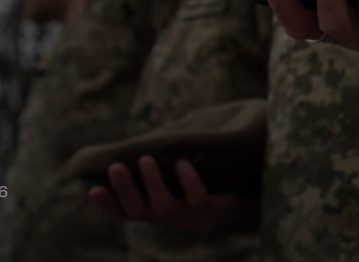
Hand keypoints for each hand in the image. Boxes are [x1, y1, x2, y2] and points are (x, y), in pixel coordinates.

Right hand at [88, 156, 254, 229]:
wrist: (267, 147)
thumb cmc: (223, 146)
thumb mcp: (184, 146)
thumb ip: (157, 149)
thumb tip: (118, 143)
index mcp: (167, 201)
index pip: (132, 210)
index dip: (111, 203)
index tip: (91, 189)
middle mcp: (181, 214)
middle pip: (144, 213)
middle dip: (126, 192)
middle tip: (114, 167)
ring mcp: (203, 215)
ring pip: (169, 211)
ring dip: (153, 186)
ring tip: (146, 159)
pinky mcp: (226, 209)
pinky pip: (202, 202)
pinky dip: (189, 183)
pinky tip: (184, 162)